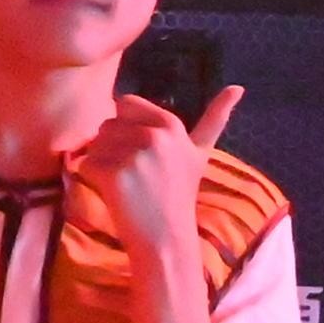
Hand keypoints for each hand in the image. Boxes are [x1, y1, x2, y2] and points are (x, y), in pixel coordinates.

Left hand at [71, 84, 233, 271]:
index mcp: (171, 124)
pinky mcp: (116, 174)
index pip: (124, 104)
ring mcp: (136, 154)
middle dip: (111, 146)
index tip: (140, 150)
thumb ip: (215, 118)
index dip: (124, 127)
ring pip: (94, 144)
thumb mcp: (200, 152)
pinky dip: (92, 178)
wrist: (166, 235)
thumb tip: (237, 87)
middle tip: (135, 173)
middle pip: (106, 124)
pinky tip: (115, 193)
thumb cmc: (179, 192)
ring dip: (101, 162)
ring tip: (128, 182)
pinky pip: (85, 164)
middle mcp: (155, 135)